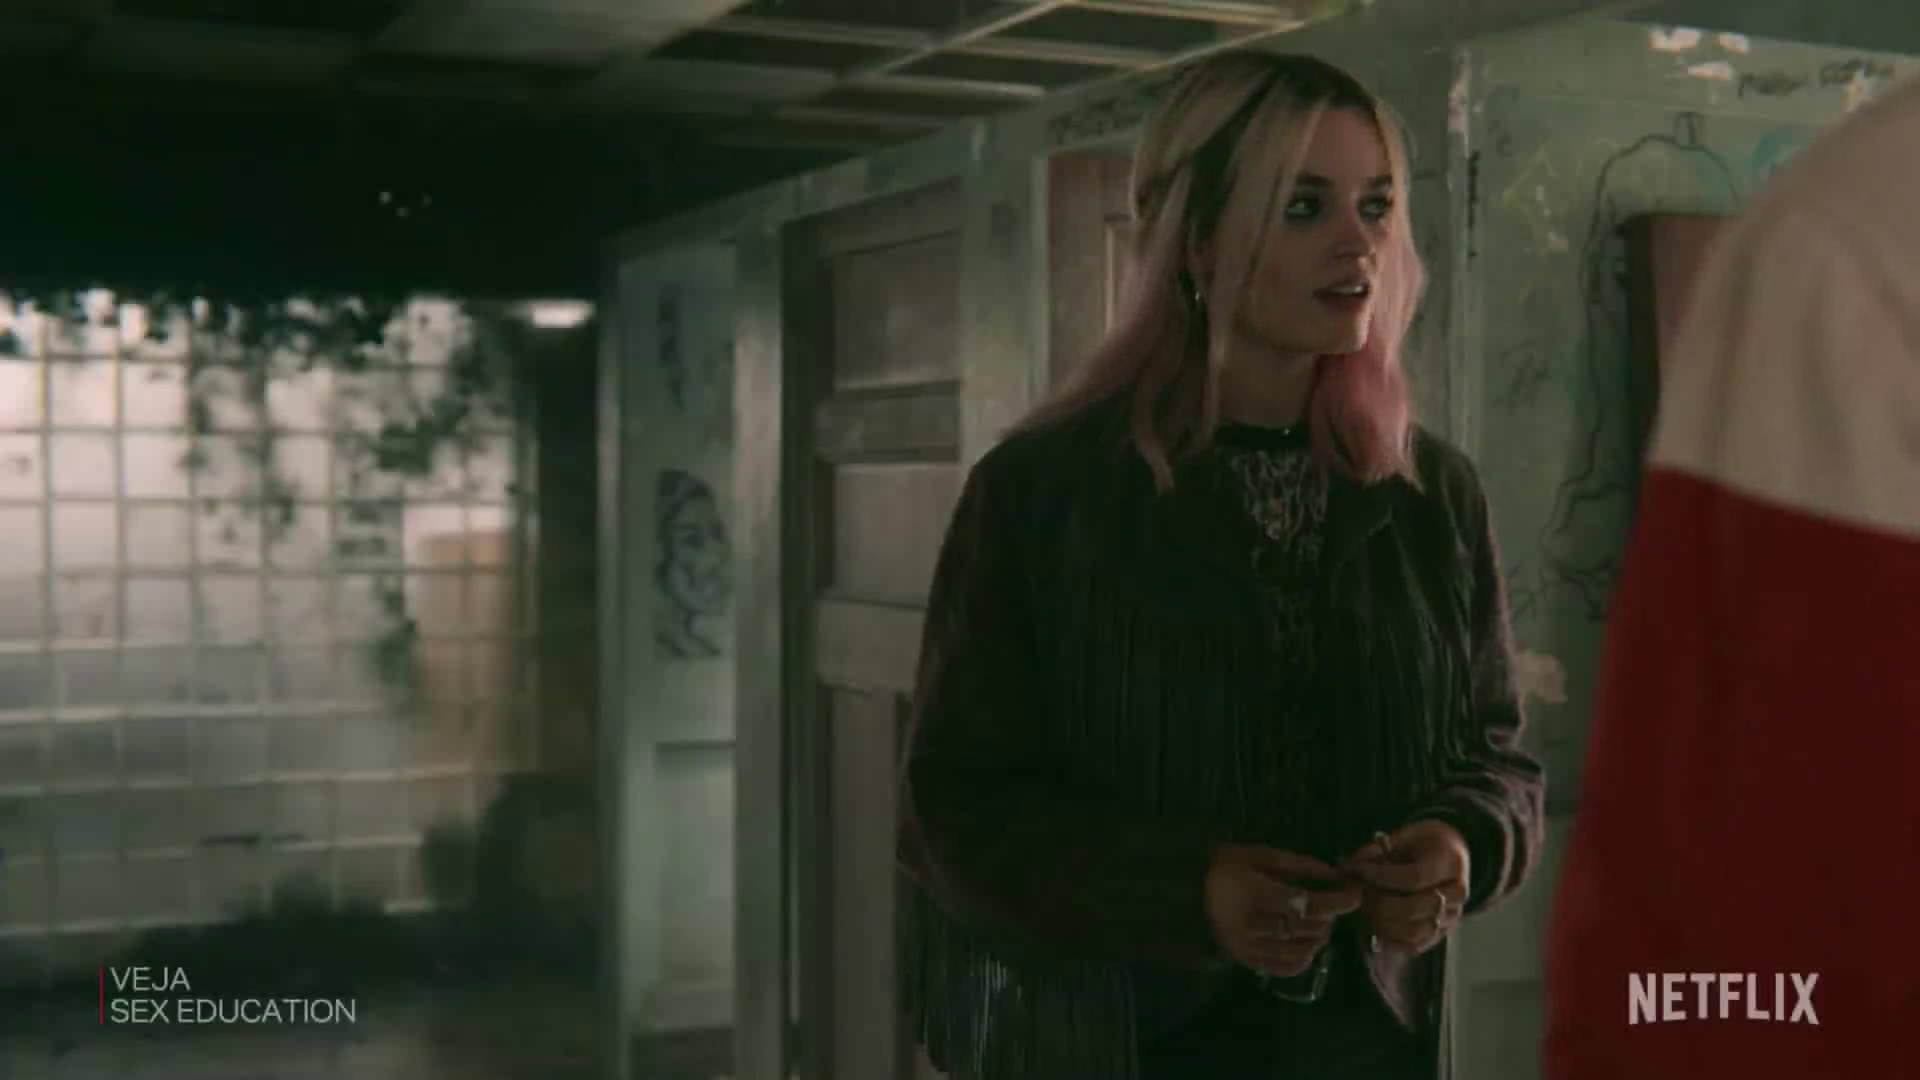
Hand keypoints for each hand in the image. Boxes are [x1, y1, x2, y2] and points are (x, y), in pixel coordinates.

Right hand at [1203, 844, 1362, 977]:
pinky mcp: (1247, 962)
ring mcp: (1248, 947)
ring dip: (1319, 935)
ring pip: (1302, 950)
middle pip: (1308, 927)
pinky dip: (1305, 956)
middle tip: (1329, 902)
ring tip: (1315, 920)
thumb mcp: (1258, 855)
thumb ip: (1297, 864)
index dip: (1337, 901)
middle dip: (1329, 915)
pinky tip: (1302, 941)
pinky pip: (1287, 967)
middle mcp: (1250, 925)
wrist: (1186, 895)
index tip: (1355, 893)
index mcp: (1252, 892)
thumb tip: (1334, 875)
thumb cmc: (1225, 868)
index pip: (1306, 903)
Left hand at [1338, 820, 1470, 955]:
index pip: (1413, 878)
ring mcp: (1452, 916)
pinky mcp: (1443, 932)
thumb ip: (1380, 850)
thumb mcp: (1405, 836)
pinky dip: (1390, 941)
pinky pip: (1415, 945)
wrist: (1450, 854)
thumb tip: (1352, 865)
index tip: (1359, 870)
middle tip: (1358, 893)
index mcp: (1449, 863)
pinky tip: (1373, 928)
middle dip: (1378, 903)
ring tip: (1364, 909)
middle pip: (1413, 908)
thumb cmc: (1424, 842)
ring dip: (1382, 923)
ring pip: (1414, 931)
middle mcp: (1457, 893)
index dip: (1381, 877)